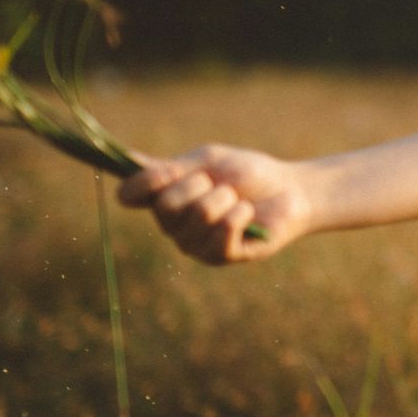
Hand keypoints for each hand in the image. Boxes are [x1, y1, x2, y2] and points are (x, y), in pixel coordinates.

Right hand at [118, 145, 312, 264]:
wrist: (289, 191)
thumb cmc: (247, 175)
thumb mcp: (208, 161)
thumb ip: (171, 167)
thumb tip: (129, 160)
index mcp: (163, 197)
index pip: (128, 195)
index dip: (145, 182)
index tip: (170, 170)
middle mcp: (171, 224)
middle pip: (165, 206)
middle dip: (198, 185)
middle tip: (218, 183)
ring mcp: (193, 243)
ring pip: (198, 216)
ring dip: (225, 198)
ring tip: (237, 198)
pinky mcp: (219, 256)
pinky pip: (222, 233)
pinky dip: (239, 215)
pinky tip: (247, 212)